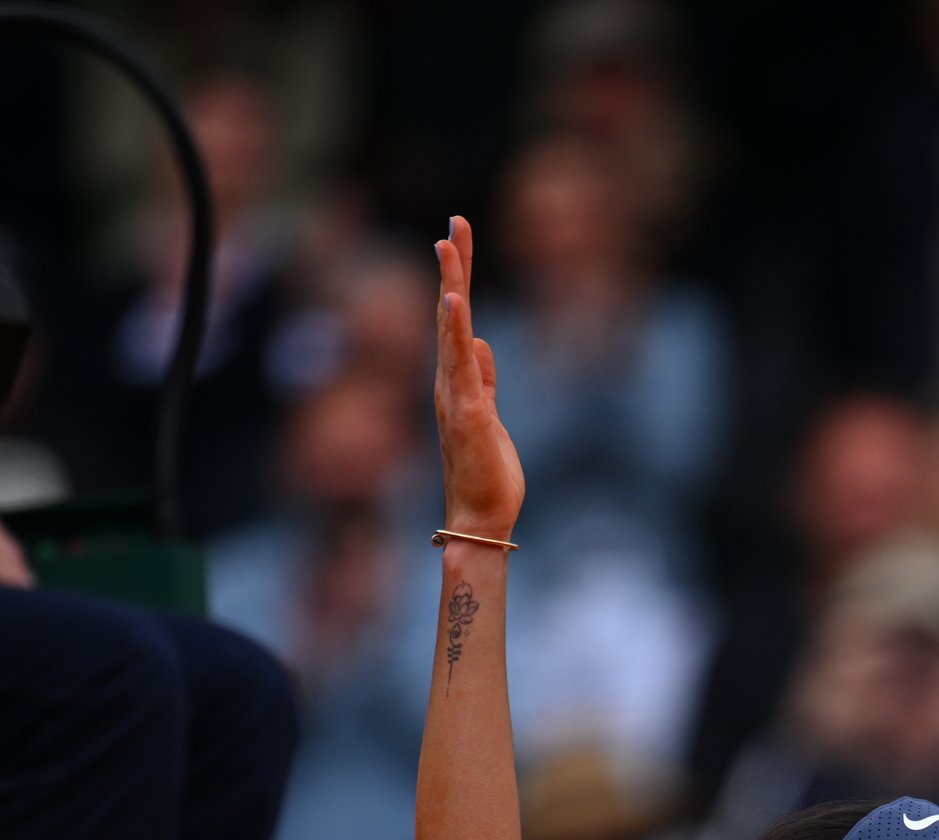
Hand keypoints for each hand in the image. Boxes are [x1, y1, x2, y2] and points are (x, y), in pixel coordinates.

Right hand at [432, 216, 525, 539]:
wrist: (480, 518)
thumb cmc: (486, 474)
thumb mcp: (491, 416)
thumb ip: (484, 379)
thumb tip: (481, 343)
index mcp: (456, 381)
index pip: (457, 319)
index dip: (458, 278)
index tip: (458, 237)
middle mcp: (448, 382)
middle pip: (449, 312)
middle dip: (454, 266)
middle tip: (455, 221)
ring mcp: (455, 395)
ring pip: (449, 330)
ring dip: (451, 285)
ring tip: (448, 243)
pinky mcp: (468, 413)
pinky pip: (460, 365)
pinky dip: (455, 332)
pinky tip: (454, 301)